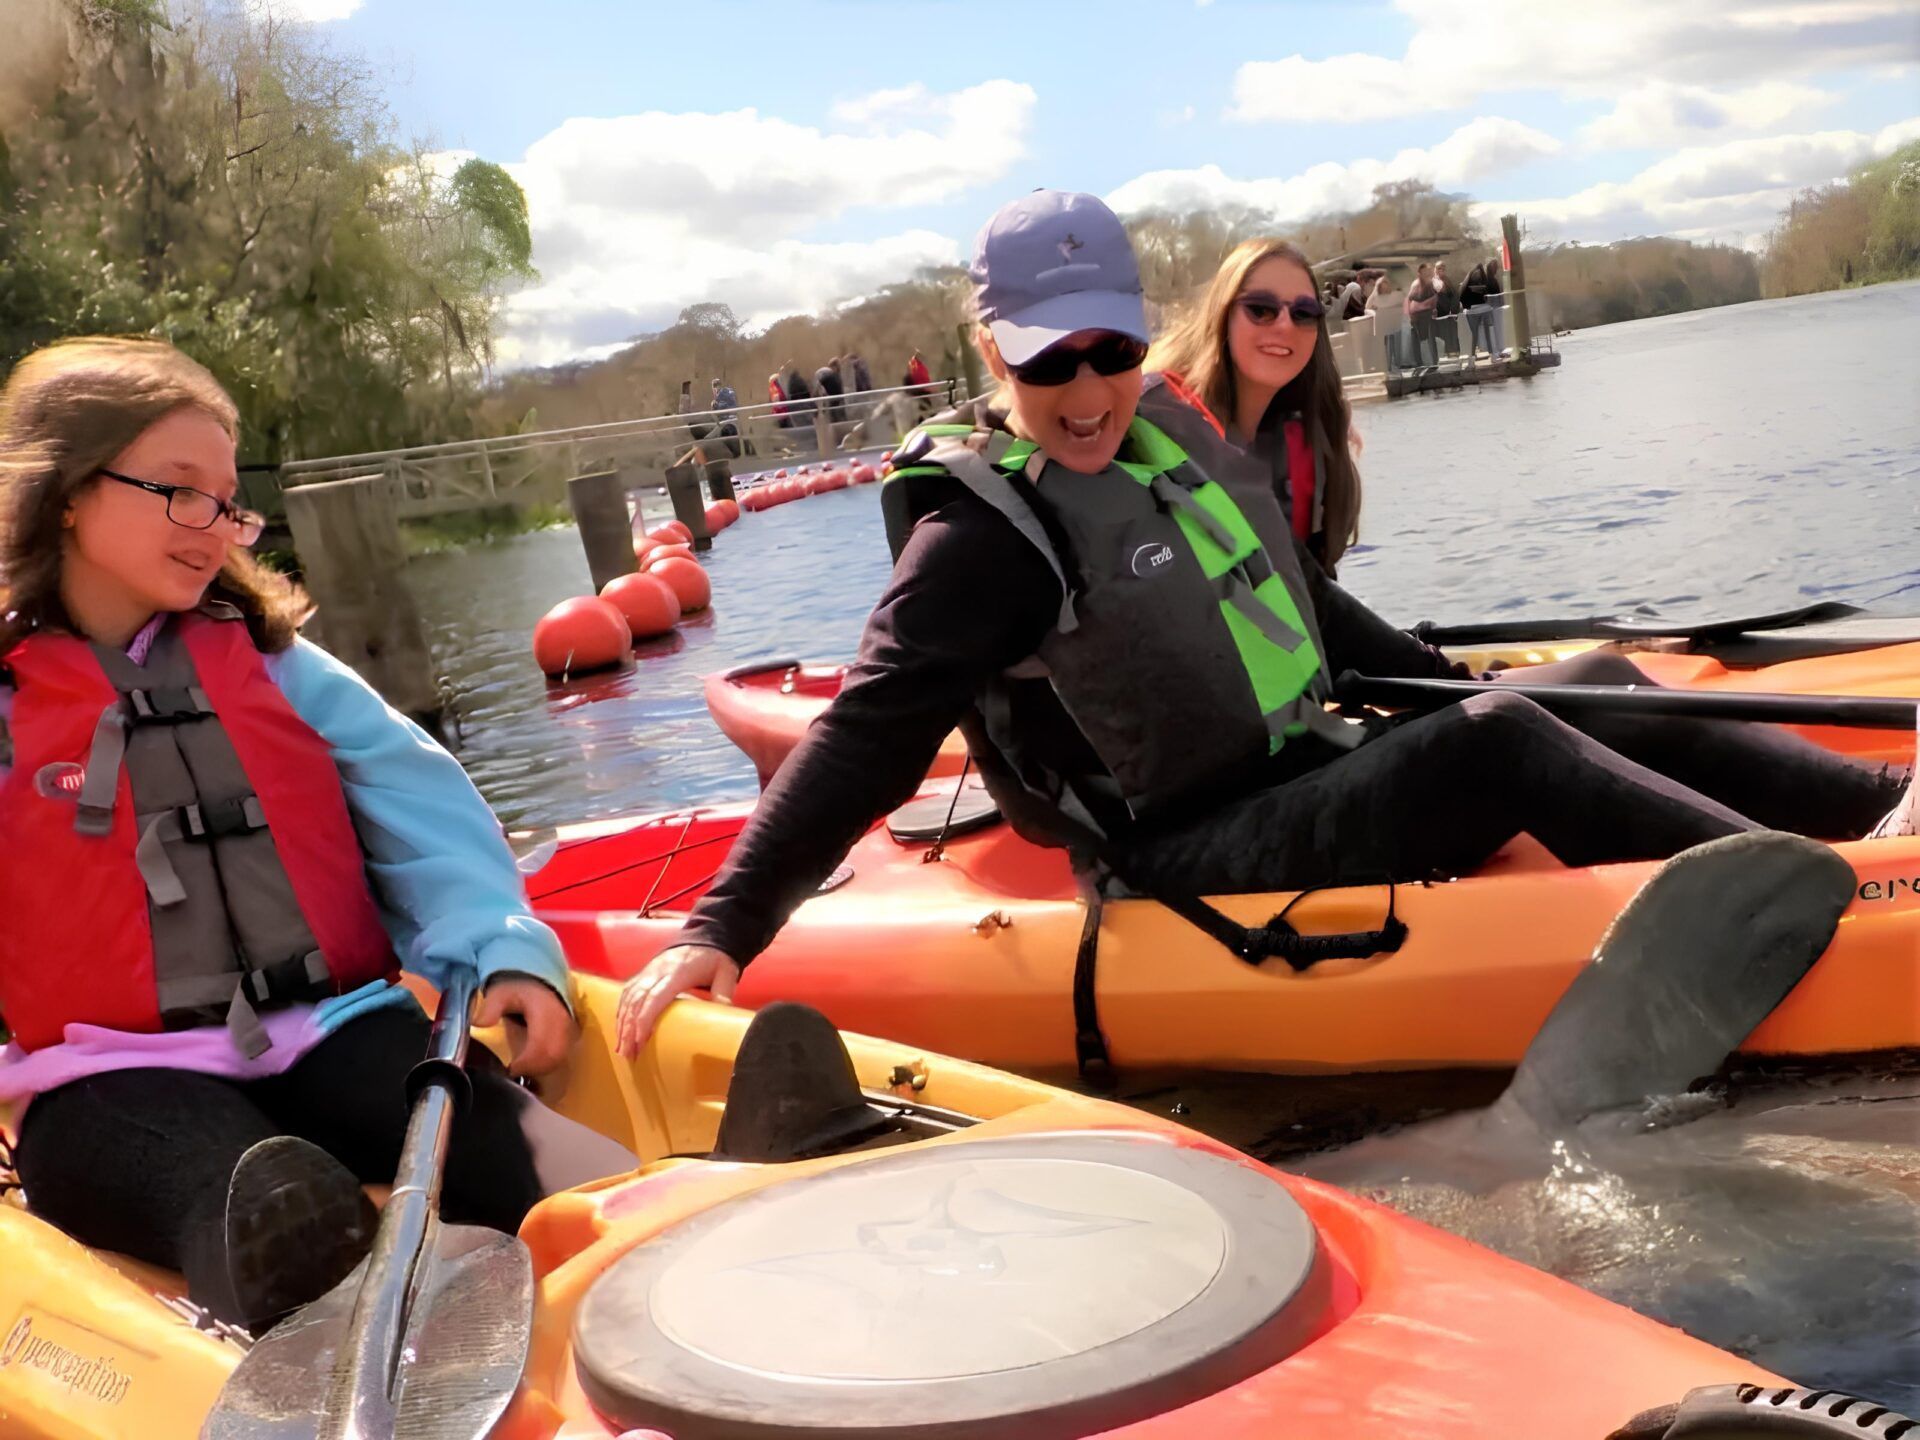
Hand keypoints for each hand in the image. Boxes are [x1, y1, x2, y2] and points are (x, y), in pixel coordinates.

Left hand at [475, 976, 577, 1078]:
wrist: (540, 984)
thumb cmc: (519, 992)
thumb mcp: (501, 994)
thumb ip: (491, 1007)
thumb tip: (479, 1023)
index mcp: (546, 1012)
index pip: (541, 1046)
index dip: (525, 1063)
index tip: (510, 1068)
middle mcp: (562, 1023)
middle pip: (552, 1057)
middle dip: (532, 1070)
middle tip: (513, 1072)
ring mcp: (569, 1031)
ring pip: (558, 1060)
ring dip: (539, 1070)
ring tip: (520, 1069)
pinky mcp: (570, 1038)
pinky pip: (561, 1058)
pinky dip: (546, 1067)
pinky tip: (532, 1067)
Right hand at [615, 944, 739, 1057]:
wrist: (705, 935)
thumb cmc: (715, 958)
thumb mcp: (726, 972)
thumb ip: (724, 993)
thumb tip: (725, 1016)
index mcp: (677, 972)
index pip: (655, 996)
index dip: (645, 1019)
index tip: (640, 1040)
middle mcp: (657, 971)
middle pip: (636, 1001)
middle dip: (629, 1029)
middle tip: (628, 1054)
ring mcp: (648, 971)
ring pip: (628, 997)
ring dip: (622, 1023)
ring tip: (622, 1048)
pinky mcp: (644, 972)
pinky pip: (627, 992)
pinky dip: (621, 1011)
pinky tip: (620, 1028)